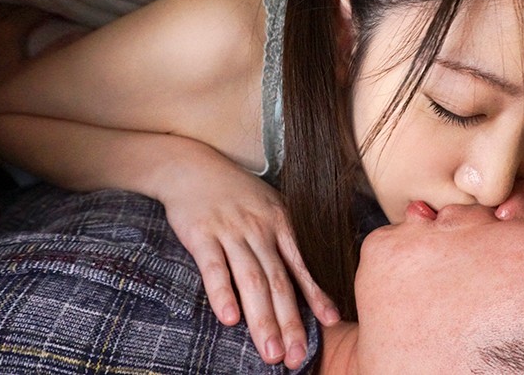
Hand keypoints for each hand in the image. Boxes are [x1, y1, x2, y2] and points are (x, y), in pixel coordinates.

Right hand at [160, 162, 339, 368]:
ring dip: (262, 319)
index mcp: (281, 223)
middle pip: (279, 282)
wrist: (193, 167)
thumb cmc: (236, 192)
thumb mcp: (269, 206)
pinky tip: (229, 318)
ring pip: (251, 281)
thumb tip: (307, 273)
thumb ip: (286, 238)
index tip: (330, 324)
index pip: (301, 267)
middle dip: (290, 322)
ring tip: (270, 352)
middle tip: (296, 357)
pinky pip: (214, 268)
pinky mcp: (202, 235)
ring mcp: (232, 232)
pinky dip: (222, 294)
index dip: (316, 297)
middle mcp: (260, 229)